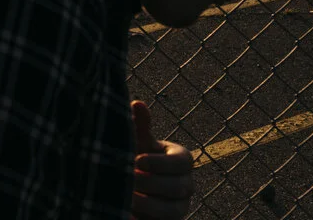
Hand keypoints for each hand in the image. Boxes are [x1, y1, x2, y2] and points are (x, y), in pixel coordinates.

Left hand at [131, 100, 193, 219]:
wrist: (132, 186)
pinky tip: (127, 214)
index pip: (182, 162)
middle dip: (151, 184)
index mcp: (182, 160)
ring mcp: (181, 207)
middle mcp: (187, 184)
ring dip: (148, 206)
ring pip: (173, 211)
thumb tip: (136, 103)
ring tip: (126, 198)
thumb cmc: (137, 156)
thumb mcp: (138, 141)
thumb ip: (139, 125)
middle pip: (178, 187)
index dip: (161, 163)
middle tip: (128, 179)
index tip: (138, 161)